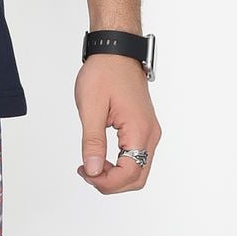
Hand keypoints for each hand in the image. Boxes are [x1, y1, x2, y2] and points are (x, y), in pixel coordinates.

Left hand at [74, 56, 160, 193]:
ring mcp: (149, 132)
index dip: (107, 182)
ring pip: (138, 170)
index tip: (86, 173)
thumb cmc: (104, 73)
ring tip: (91, 165)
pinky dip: (119, 165)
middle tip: (86, 171)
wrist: (116, 53)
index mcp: (139, 129)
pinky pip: (136, 157)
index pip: (130, 173)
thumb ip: (93, 142)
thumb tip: (93, 170)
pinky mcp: (143, 129)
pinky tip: (100, 158)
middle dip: (111, 183)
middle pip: (137, 178)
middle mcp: (150, 134)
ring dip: (115, 176)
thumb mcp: (91, 108)